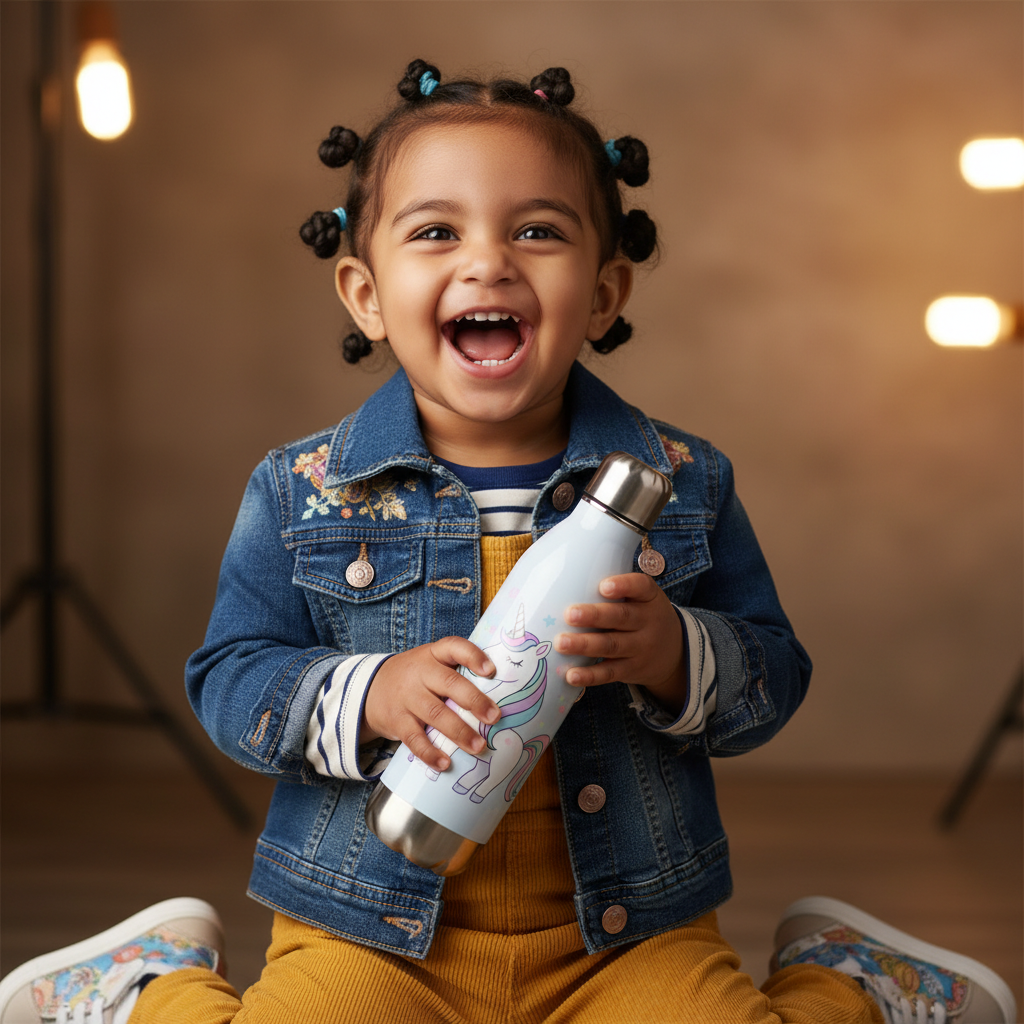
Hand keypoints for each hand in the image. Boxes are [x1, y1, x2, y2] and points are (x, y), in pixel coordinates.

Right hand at [362, 637, 500, 771]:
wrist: (371, 688)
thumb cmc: (416, 677)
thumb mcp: (431, 663)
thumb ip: (457, 672)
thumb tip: (502, 693)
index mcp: (434, 655)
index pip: (454, 648)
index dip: (473, 657)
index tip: (491, 670)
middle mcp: (420, 673)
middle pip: (449, 684)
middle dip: (474, 701)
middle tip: (494, 717)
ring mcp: (407, 697)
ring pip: (435, 714)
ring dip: (459, 732)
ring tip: (479, 746)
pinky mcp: (397, 721)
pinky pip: (414, 738)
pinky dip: (430, 752)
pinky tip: (445, 763)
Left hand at [554, 573, 686, 713]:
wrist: (676, 653)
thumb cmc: (644, 616)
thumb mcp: (642, 599)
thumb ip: (617, 592)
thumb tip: (568, 585)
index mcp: (650, 598)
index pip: (641, 586)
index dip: (624, 585)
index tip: (604, 586)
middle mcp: (648, 622)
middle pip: (621, 617)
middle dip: (594, 616)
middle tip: (569, 614)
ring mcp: (641, 648)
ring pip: (612, 645)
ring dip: (585, 645)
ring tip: (561, 642)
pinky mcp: (632, 669)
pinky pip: (610, 672)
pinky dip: (590, 675)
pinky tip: (571, 674)